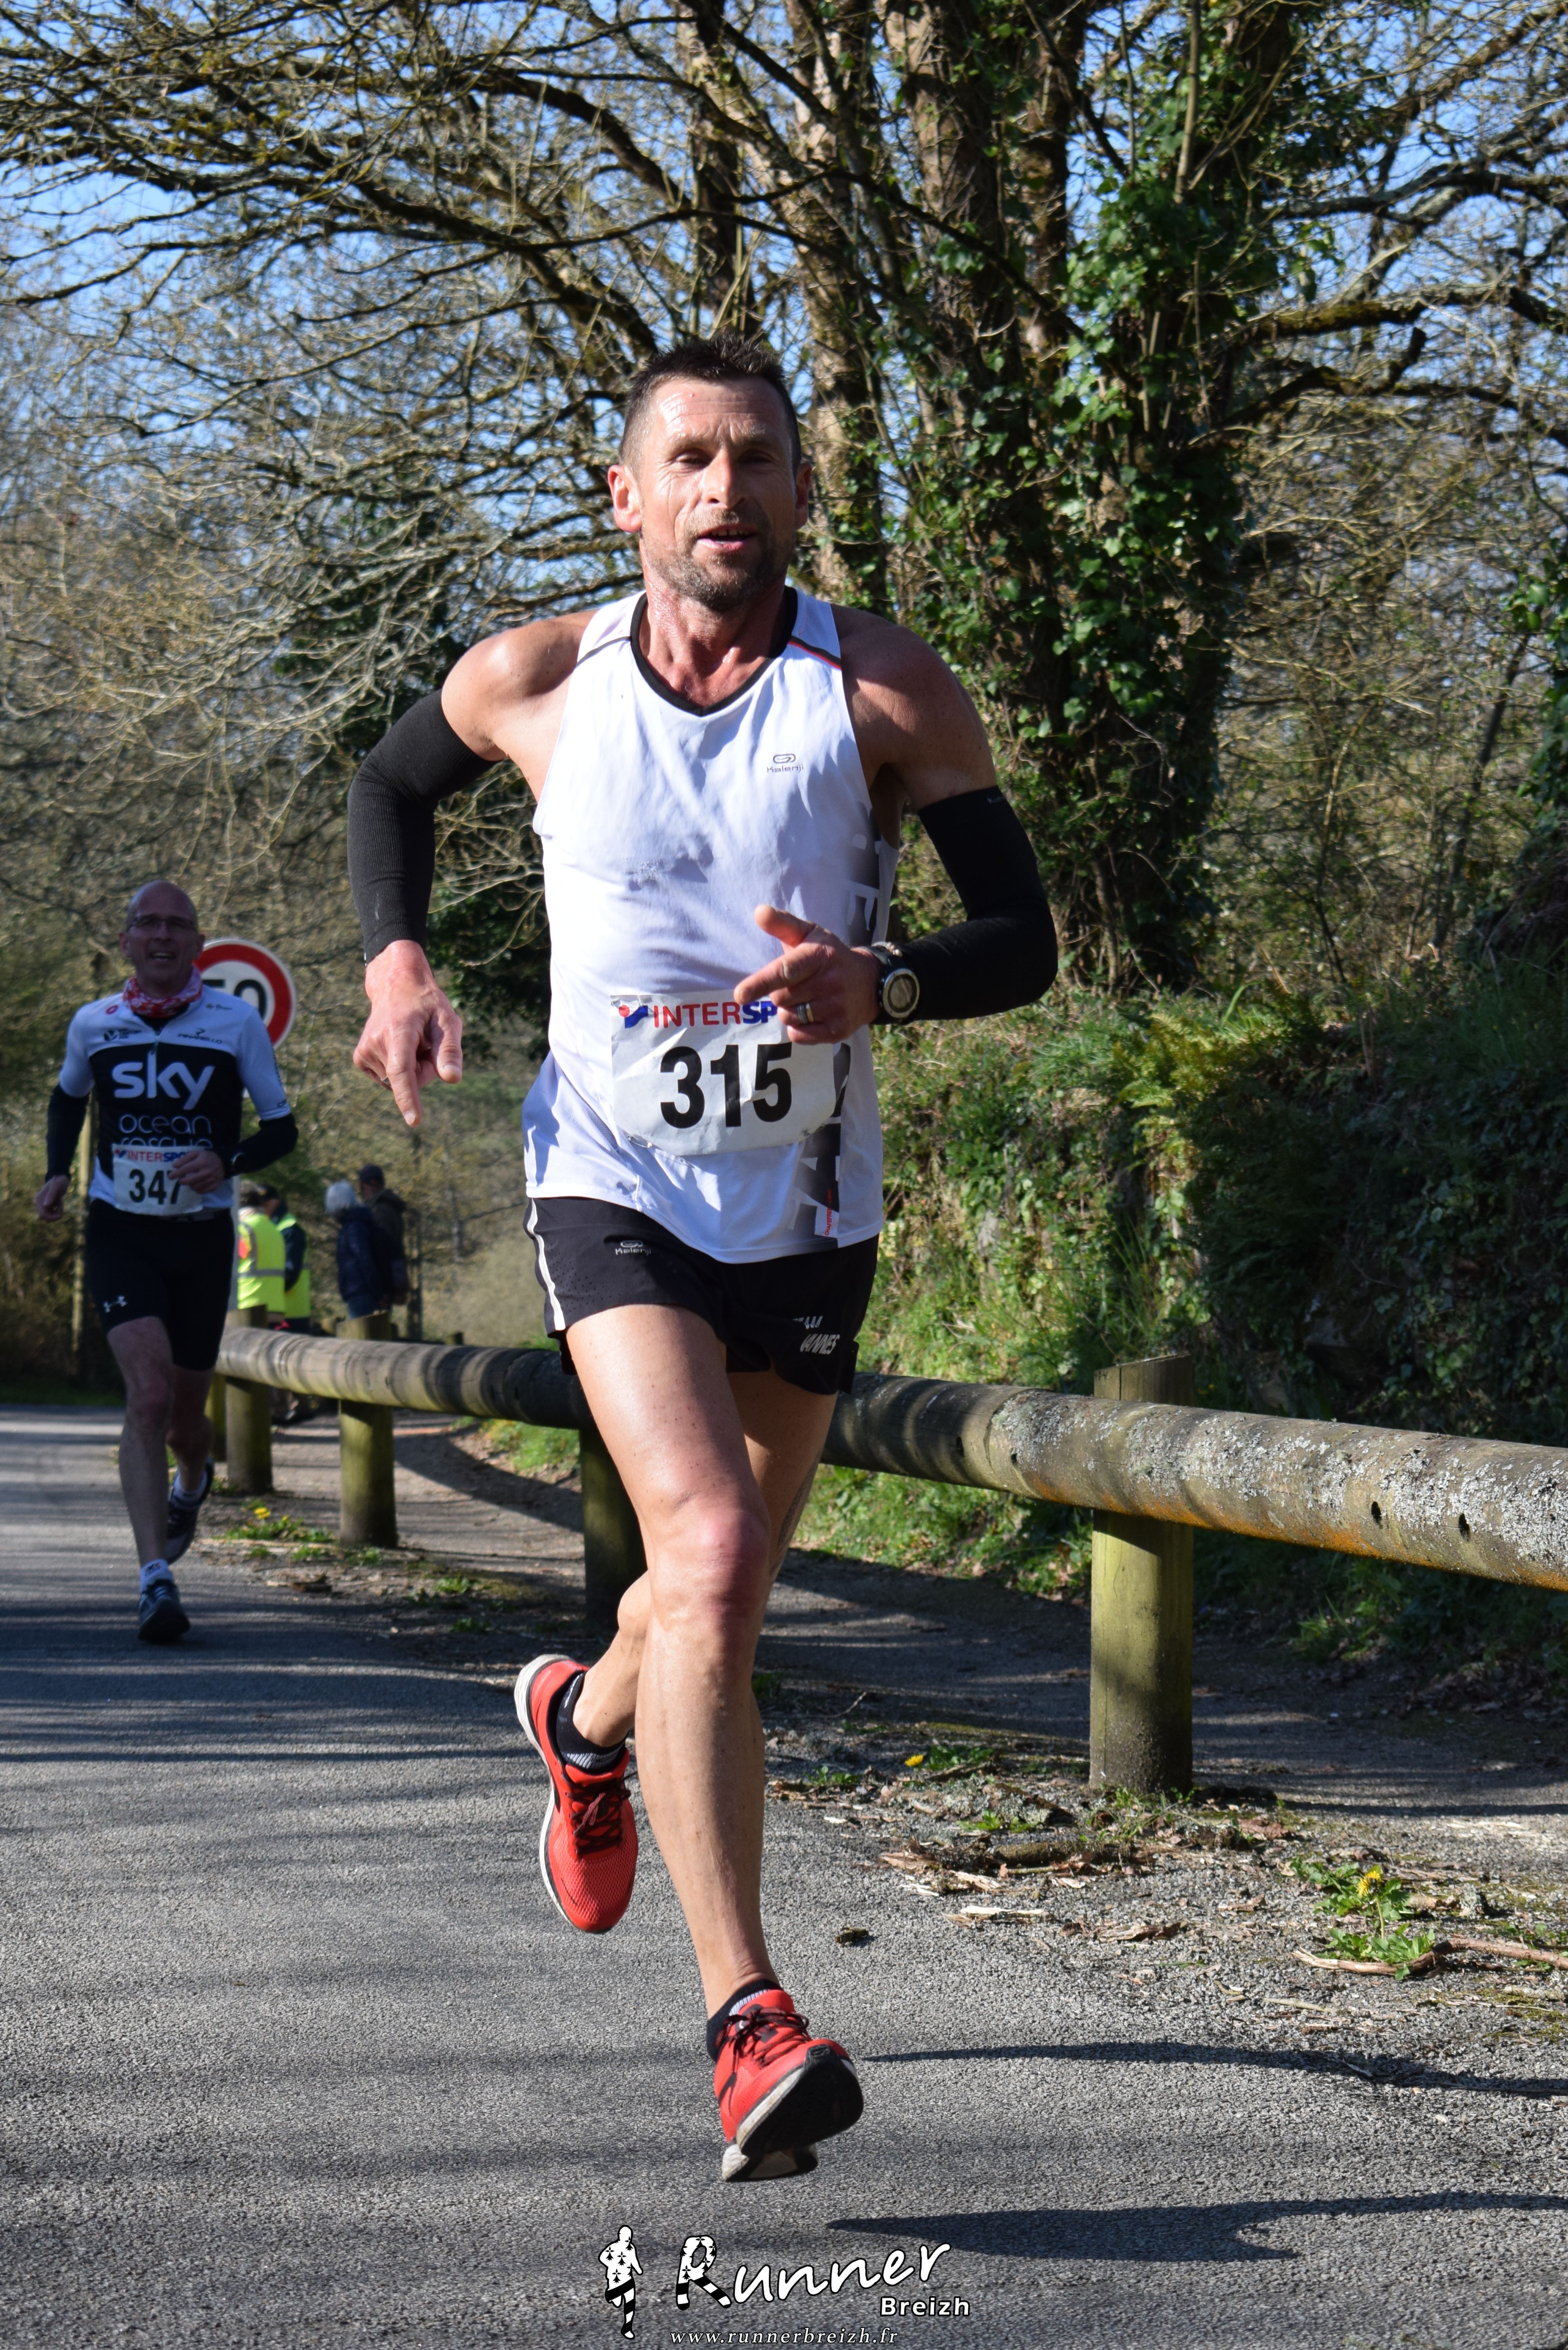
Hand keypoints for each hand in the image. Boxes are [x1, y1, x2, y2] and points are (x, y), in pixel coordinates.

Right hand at [34, 1173, 69, 1221]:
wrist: (60, 1178)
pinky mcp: (47, 1205)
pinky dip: (57, 1211)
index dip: (52, 1218)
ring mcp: (42, 1205)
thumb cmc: (58, 1181)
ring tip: (59, 1201)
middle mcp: (38, 1204)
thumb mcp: (56, 1187)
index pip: (42, 1216)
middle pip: (45, 1218)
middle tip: (60, 1204)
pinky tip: (59, 1202)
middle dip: (55, 1215)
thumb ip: (50, 1195)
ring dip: (56, 1212)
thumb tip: (45, 1206)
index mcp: (39, 1200)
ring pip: (49, 1217)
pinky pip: (51, 1214)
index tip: (61, 1214)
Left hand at [170, 1148, 225, 1193]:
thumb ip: (184, 1159)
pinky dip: (196, 1189)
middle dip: (182, 1181)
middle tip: (181, 1179)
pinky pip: (201, 1191)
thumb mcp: (196, 1153)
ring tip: (191, 1180)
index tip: (170, 1176)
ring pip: (194, 1187)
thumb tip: (174, 1166)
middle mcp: (206, 1172)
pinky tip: (197, 1184)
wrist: (224, 1163)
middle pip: (189, 1181)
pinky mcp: (214, 1187)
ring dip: (190, 1184)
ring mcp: (211, 1181)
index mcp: (201, 1163)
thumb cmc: (207, 1157)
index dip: (176, 1174)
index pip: (185, 1170)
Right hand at [353, 941, 463, 1126]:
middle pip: (411, 1079)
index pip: (402, 1071)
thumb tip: (453, 1079)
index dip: (409, 1097)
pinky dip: (399, 1068)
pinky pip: (389, 1079)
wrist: (395, 987)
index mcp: (398, 1031)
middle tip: (425, 1041)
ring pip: (399, 1081)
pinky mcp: (360, 1059)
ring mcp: (364, 1052)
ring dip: (413, 1066)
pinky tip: (399, 1046)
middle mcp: (375, 1042)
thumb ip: (450, 1050)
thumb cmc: (427, 1005)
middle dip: (425, 1068)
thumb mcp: (448, 1020)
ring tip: (411, 1040)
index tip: (414, 1120)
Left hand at [734, 905, 877, 1043]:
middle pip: (780, 997)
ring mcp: (836, 1008)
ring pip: (788, 1017)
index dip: (761, 983)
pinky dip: (798, 1028)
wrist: (870, 982)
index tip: (740, 995)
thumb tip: (758, 912)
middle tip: (797, 984)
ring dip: (789, 1011)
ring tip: (807, 998)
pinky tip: (812, 1015)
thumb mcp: (810, 934)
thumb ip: (783, 924)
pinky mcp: (838, 1029)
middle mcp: (830, 982)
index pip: (785, 971)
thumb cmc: (829, 956)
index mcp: (819, 955)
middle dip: (780, 993)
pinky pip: (799, 1036)